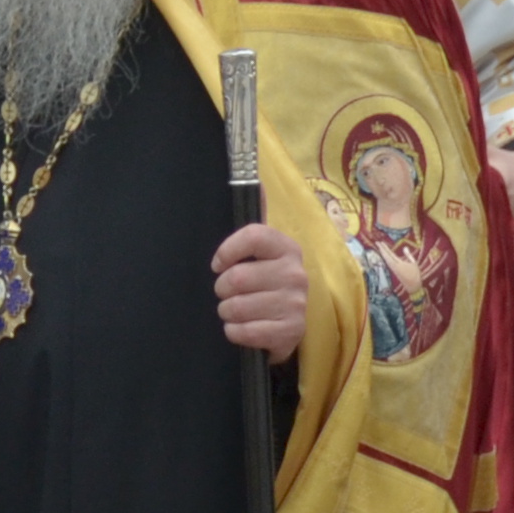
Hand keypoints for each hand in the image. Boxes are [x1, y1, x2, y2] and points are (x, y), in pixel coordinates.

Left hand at [213, 220, 308, 355]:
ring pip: (237, 306)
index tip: (217, 264)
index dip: (227, 250)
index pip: (252, 236)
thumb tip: (256, 180)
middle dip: (222, 289)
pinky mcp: (291, 331)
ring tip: (234, 311)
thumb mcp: (262, 253)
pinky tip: (240, 328)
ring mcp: (295, 304)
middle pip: (237, 277)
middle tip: (227, 294)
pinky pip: (245, 331)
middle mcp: (295, 274)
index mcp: (287, 248)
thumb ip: (255, 222)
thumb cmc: (266, 284)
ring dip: (226, 312)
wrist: (287, 326)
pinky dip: (234, 332)